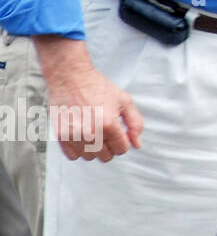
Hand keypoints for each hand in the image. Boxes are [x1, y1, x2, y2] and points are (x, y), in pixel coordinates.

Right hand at [34, 36, 142, 161]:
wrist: (71, 77)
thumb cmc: (97, 87)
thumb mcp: (125, 101)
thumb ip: (135, 124)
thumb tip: (137, 144)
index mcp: (109, 124)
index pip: (121, 149)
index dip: (123, 142)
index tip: (119, 134)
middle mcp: (90, 133)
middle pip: (106, 156)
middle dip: (110, 147)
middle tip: (106, 132)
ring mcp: (74, 135)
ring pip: (89, 157)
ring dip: (94, 149)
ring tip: (93, 132)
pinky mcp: (60, 136)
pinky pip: (72, 156)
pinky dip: (78, 150)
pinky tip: (81, 135)